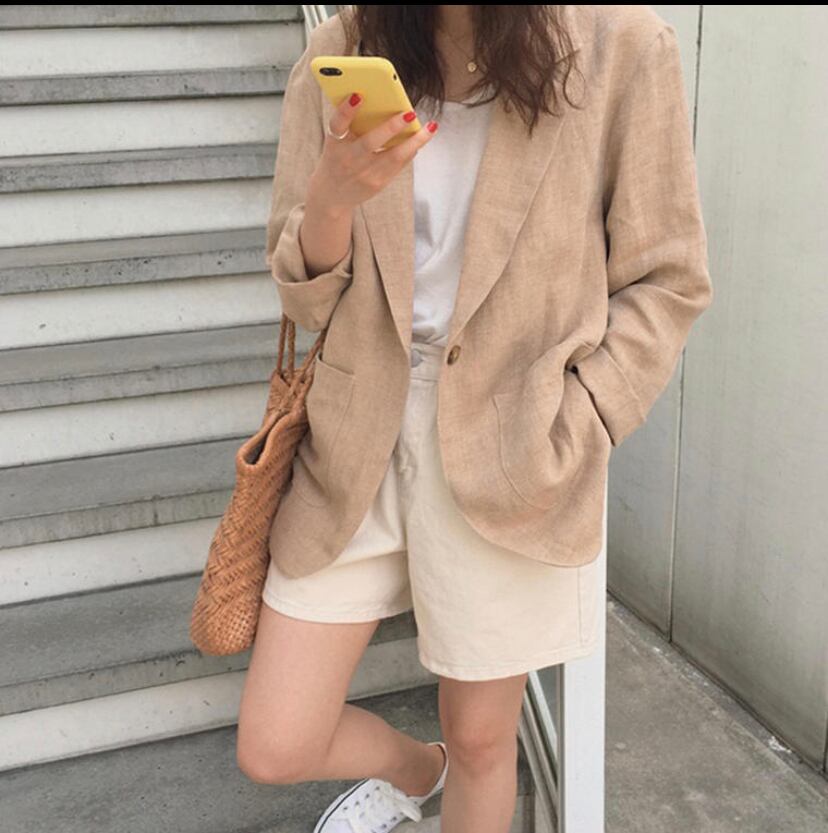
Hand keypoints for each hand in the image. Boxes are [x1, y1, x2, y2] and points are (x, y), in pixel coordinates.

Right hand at [308, 93, 437, 214]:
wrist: (332, 195)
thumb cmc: (337, 158)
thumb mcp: (336, 141)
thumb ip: (351, 123)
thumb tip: (378, 100)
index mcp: (335, 143)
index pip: (338, 124)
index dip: (347, 110)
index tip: (358, 95)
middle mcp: (349, 159)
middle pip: (370, 142)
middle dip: (390, 127)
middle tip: (409, 113)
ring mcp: (365, 174)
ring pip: (394, 156)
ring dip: (415, 141)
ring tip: (431, 127)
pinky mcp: (378, 184)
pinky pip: (399, 164)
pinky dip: (411, 149)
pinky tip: (421, 138)